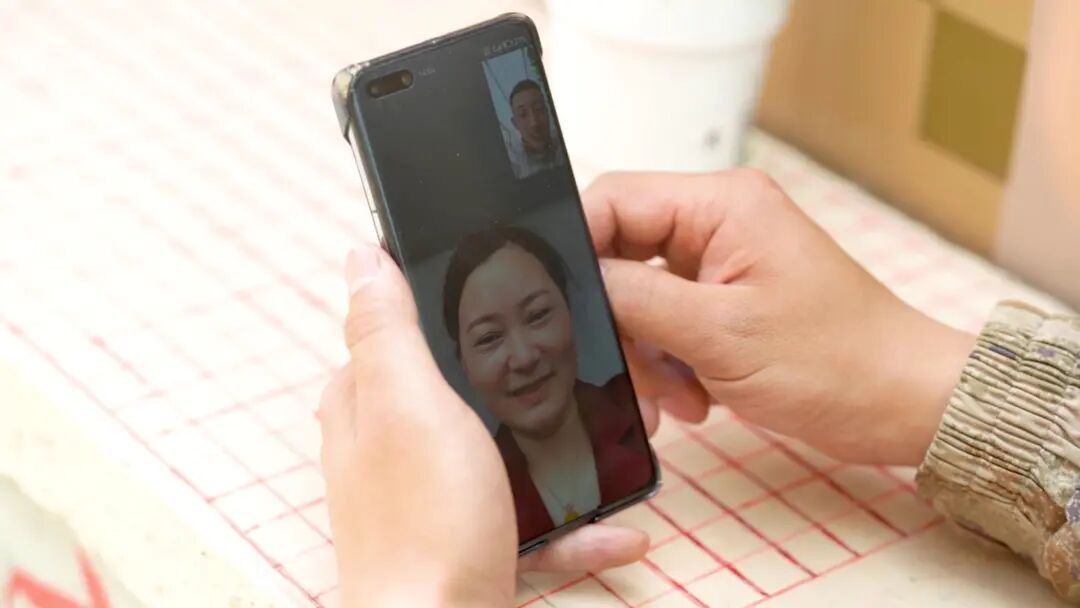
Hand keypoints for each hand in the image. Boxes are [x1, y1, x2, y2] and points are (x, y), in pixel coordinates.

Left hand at [319, 244, 650, 605]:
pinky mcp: (471, 544)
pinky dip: (574, 524)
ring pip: (507, 454)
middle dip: (524, 383)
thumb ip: (388, 330)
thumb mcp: (409, 406)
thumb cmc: (424, 526)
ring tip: (611, 445)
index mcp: (369, 403)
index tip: (516, 295)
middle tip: (582, 371)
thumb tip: (363, 257)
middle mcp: (394, 448)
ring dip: (559, 454)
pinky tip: (615, 530)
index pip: (403, 328)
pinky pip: (532, 519)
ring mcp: (435, 498)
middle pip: (466, 389)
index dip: (452, 307)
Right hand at [583, 170, 975, 464]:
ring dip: (646, 355)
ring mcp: (721, 263)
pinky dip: (668, 365)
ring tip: (678, 399)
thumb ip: (636, 300)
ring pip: (638, 298)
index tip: (559, 305)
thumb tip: (575, 280)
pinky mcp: (724, 300)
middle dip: (621, 322)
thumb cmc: (838, 363)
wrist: (900, 405)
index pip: (613, 200)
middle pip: (620, 255)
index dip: (578, 249)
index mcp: (722, 205)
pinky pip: (665, 323)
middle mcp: (718, 222)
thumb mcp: (721, 335)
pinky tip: (693, 398)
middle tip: (635, 377)